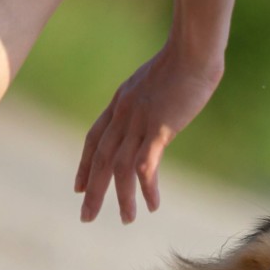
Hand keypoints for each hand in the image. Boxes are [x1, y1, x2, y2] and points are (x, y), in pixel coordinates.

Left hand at [75, 48, 221, 223]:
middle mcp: (122, 115)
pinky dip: (147, 189)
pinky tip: (153, 205)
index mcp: (119, 104)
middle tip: (86, 216)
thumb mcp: (153, 84)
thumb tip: (152, 113)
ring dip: (122, 197)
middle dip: (92, 191)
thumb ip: (146, 101)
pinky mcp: (158, 128)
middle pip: (100, 159)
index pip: (93, 140)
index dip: (84, 165)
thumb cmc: (182, 64)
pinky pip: (146, 166)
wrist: (192, 50)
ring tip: (127, 219)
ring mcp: (138, 122)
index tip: (78, 187)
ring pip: (120, 168)